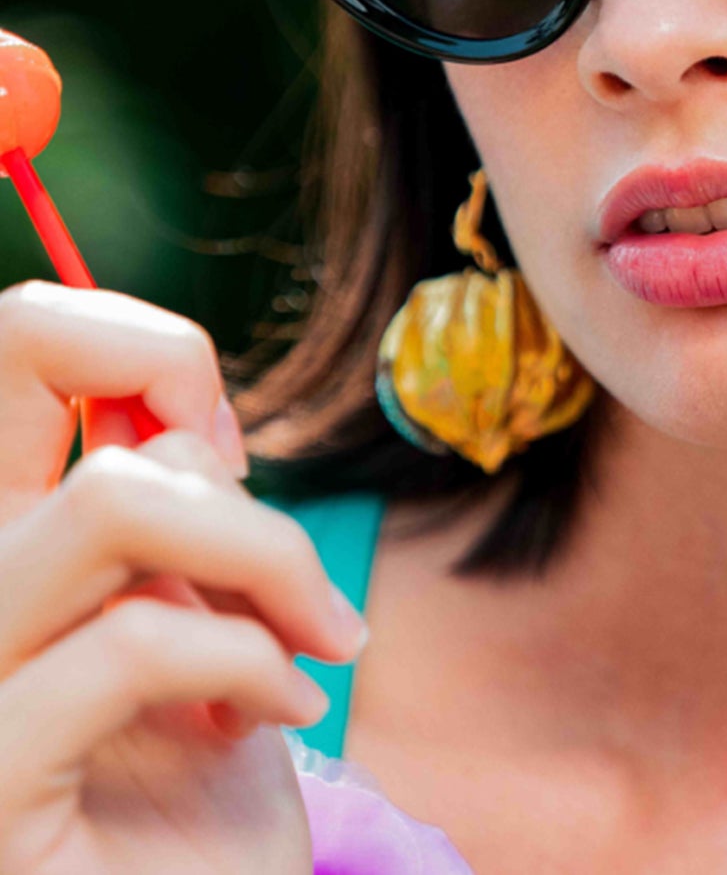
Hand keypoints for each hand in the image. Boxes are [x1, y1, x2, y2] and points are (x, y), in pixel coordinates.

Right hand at [0, 280, 366, 874]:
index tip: (228, 448)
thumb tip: (178, 406)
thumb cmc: (201, 780)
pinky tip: (285, 712)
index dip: (145, 350)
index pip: (16, 337)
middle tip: (271, 533)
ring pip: (113, 499)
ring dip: (262, 556)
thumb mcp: (197, 604)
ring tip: (308, 641)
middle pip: (20, 348)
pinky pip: (138, 641)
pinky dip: (255, 660)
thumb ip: (165, 507)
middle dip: (197, 416)